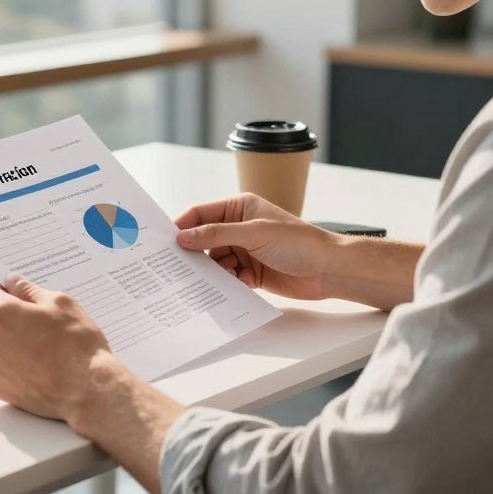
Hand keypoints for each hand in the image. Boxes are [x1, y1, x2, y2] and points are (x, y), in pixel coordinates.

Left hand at [0, 274, 112, 420]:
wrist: (88, 390)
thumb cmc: (76, 343)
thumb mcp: (60, 303)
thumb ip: (30, 290)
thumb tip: (14, 282)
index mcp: (0, 314)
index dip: (0, 288)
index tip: (15, 293)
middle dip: (10, 318)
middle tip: (40, 324)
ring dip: (12, 343)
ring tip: (44, 349)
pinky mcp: (0, 390)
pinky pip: (3, 369)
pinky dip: (16, 366)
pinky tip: (41, 368)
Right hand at [175, 192, 341, 300]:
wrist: (328, 270)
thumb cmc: (297, 242)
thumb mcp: (253, 233)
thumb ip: (216, 234)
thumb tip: (183, 236)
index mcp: (240, 207)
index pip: (202, 213)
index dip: (183, 225)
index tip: (164, 241)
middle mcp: (240, 227)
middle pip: (205, 239)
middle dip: (195, 252)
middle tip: (177, 265)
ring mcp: (245, 250)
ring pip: (215, 261)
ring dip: (212, 271)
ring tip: (210, 278)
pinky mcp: (251, 272)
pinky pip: (228, 277)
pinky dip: (226, 282)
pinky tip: (230, 286)